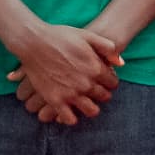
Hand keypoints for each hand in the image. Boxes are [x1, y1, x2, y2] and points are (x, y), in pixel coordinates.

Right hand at [6, 24, 120, 123]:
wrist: (34, 43)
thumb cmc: (61, 36)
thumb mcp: (87, 36)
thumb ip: (107, 48)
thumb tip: (121, 63)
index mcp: (96, 68)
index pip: (113, 83)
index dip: (110, 81)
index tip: (104, 79)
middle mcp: (86, 84)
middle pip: (104, 97)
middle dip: (102, 94)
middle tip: (95, 90)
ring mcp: (71, 94)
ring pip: (90, 111)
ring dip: (90, 108)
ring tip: (85, 103)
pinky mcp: (55, 100)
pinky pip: (69, 118)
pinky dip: (71, 117)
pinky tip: (69, 110)